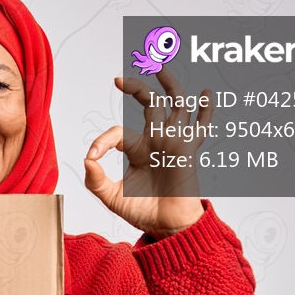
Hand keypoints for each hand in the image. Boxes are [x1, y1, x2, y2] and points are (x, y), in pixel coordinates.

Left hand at [84, 68, 211, 238]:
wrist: (166, 226)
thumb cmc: (142, 211)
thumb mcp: (111, 197)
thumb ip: (96, 181)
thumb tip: (87, 159)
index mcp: (137, 149)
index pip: (118, 132)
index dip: (103, 141)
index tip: (94, 155)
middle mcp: (156, 141)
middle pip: (148, 104)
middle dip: (135, 89)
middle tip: (119, 80)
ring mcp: (173, 142)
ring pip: (175, 105)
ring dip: (169, 86)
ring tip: (161, 68)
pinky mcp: (188, 150)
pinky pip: (200, 128)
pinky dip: (205, 111)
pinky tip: (206, 94)